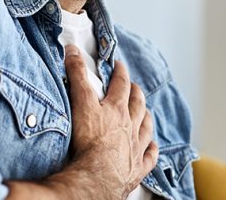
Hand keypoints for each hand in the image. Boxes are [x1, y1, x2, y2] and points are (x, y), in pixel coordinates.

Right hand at [54, 45, 157, 198]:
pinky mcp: (136, 168)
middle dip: (136, 93)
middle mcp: (130, 126)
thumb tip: (73, 49)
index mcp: (117, 109)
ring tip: (147, 112)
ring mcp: (135, 148)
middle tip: (135, 87)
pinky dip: (151, 150)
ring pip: (146, 128)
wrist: (97, 176)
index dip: (120, 73)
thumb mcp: (80, 102)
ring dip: (146, 118)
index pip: (121, 85)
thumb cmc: (89, 141)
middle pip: (137, 105)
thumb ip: (77, 75)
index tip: (120, 66)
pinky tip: (153, 147)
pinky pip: (149, 157)